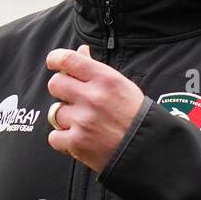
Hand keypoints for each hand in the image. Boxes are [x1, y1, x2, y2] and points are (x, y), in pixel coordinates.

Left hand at [45, 44, 145, 174]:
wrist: (146, 148)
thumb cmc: (134, 115)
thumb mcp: (121, 85)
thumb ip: (96, 68)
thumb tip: (80, 51)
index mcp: (105, 79)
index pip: (67, 59)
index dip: (54, 59)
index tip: (53, 63)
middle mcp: (93, 97)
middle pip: (55, 84)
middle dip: (61, 91)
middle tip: (73, 99)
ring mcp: (84, 120)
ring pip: (55, 112)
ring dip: (65, 118)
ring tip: (83, 123)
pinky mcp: (77, 142)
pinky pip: (54, 136)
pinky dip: (63, 140)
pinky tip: (79, 138)